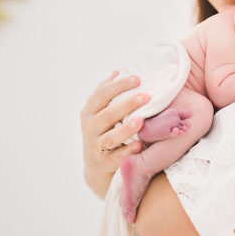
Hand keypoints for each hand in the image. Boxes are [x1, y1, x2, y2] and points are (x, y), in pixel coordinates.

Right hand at [80, 70, 150, 197]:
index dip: (118, 86)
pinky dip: (127, 152)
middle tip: (146, 96)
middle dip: (126, 105)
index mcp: (89, 111)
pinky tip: (139, 145)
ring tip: (141, 121)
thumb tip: (118, 71)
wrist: (96, 164)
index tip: (137, 78)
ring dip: (126, 129)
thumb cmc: (103, 130)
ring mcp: (96, 146)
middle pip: (107, 114)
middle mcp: (90, 128)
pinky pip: (116, 157)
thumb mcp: (100, 111)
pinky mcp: (104, 163)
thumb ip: (107, 92)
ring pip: (110, 137)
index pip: (101, 94)